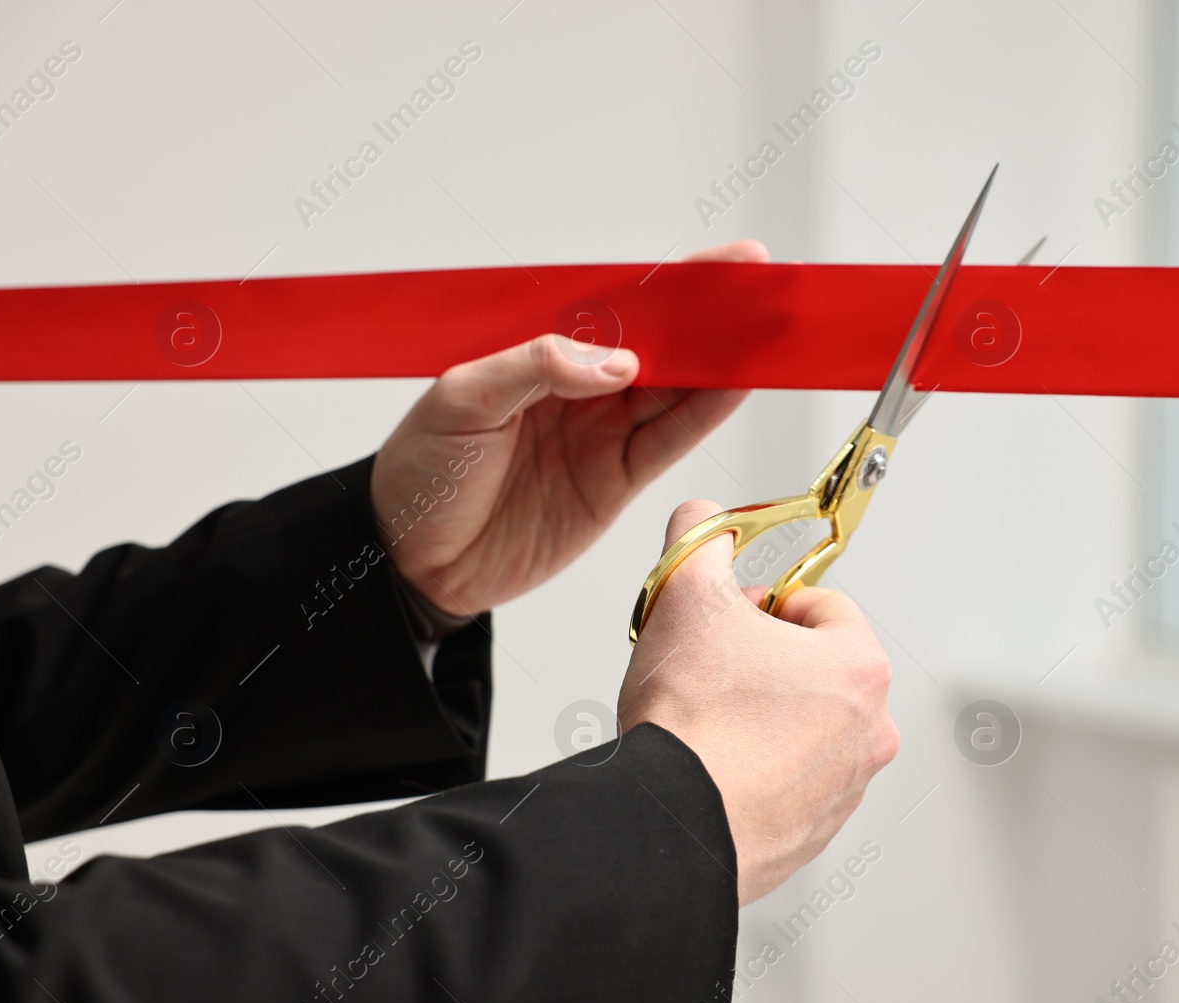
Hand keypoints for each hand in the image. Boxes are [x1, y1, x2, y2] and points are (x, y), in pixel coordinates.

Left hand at [371, 241, 767, 615]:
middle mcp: (578, 387)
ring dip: (723, 363)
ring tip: (769, 336)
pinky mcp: (615, 483)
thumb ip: (536, 369)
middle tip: (766, 291)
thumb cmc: (420, 472)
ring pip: (677, 389)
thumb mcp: (459, 400)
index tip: (727, 264)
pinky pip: (670, 442)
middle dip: (715, 317)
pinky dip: (707, 415)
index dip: (674, 283)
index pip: (618, 304)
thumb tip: (620, 364)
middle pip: (661, 342)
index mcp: (539, 351)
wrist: (409, 562)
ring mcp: (601, 434)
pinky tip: (739, 387)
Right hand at [618, 499, 899, 905]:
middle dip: (763, 659)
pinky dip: (755, 770)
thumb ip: (699, 541)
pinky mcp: (811, 835)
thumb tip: (701, 520)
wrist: (670, 824)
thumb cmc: (693, 723)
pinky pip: (787, 783)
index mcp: (860, 668)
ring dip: (761, 715)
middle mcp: (869, 732)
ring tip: (705, 718)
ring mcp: (843, 790)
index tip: (728, 618)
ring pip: (804, 728)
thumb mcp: (687, 596)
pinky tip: (709, 764)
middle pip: (816, 668)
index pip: (822, 605)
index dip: (765, 603)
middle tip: (710, 665)